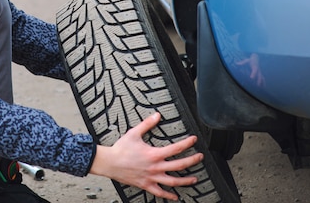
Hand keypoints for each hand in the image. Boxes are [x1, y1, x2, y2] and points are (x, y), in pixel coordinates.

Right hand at [89, 112, 203, 200]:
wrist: (110, 163)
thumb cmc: (121, 149)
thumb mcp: (134, 133)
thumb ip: (147, 124)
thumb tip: (157, 115)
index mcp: (154, 154)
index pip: (176, 148)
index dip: (187, 143)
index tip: (194, 140)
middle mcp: (155, 167)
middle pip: (179, 165)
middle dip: (192, 161)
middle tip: (200, 157)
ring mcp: (152, 178)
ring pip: (173, 181)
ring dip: (185, 181)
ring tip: (194, 179)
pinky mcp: (146, 185)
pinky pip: (160, 192)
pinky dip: (169, 195)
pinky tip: (175, 196)